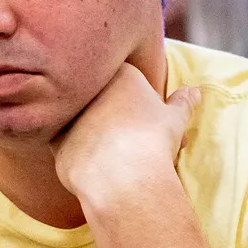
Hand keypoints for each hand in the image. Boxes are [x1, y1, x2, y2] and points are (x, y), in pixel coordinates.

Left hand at [51, 62, 199, 201]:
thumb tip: (194, 92)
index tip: (144, 123)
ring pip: (79, 119)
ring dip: (90, 132)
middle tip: (131, 141)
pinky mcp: (53, 139)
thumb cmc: (152, 142)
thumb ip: (182, 102)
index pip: (124, 81)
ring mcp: (67, 111)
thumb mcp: (174, 118)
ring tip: (113, 156)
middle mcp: (87, 85)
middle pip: (98, 99)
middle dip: (110, 116)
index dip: (135, 102)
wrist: (123, 176)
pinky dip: (77, 153)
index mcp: (119, 71)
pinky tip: (94, 166)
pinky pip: (64, 144)